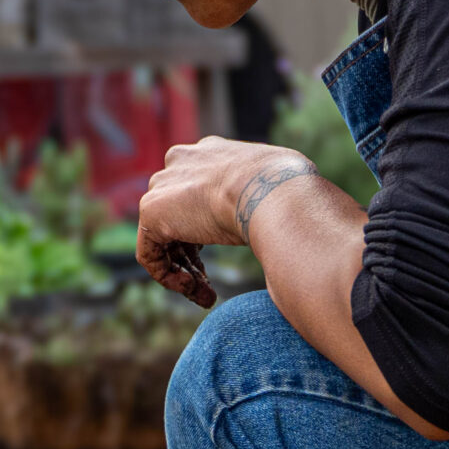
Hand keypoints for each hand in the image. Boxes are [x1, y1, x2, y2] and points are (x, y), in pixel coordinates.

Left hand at [135, 138, 314, 306]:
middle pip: (177, 215)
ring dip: (184, 271)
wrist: (274, 191)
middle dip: (192, 253)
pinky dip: (169, 277)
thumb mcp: (282, 185)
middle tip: (211, 282)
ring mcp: (163, 185)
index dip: (209, 228)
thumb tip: (297, 215)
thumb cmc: (290, 190)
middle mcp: (182, 162)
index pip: (198, 192)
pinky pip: (150, 254)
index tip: (226, 252)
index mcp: (213, 153)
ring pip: (163, 238)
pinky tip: (196, 290)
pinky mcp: (151, 211)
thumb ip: (270, 196)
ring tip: (208, 295)